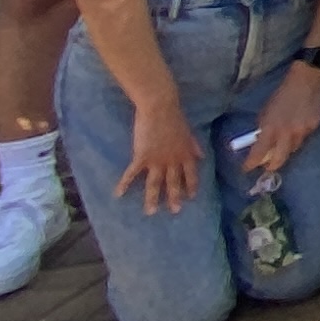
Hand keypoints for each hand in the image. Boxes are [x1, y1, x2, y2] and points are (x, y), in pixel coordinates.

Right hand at [119, 94, 204, 213]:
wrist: (160, 108)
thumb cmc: (174, 117)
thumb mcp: (189, 133)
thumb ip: (193, 146)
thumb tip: (201, 156)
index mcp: (186, 154)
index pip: (191, 174)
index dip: (191, 185)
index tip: (191, 197)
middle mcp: (173, 160)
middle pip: (174, 182)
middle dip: (174, 197)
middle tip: (175, 212)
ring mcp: (157, 160)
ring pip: (155, 183)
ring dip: (153, 198)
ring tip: (150, 212)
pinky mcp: (142, 157)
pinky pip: (132, 174)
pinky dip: (125, 184)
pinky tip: (118, 194)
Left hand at [242, 60, 319, 179]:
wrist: (306, 81)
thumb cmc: (282, 94)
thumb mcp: (266, 111)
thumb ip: (264, 128)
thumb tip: (262, 142)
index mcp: (271, 128)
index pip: (258, 153)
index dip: (251, 163)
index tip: (246, 168)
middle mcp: (287, 133)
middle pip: (279, 159)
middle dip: (272, 165)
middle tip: (267, 167)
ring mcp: (303, 131)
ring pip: (293, 148)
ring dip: (287, 148)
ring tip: (284, 141)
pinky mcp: (315, 127)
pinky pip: (305, 137)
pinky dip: (299, 136)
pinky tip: (299, 126)